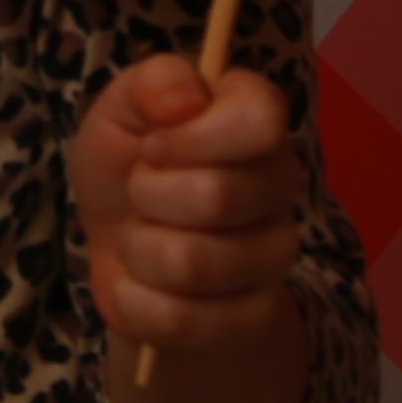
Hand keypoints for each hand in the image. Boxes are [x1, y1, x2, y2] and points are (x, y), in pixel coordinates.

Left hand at [73, 49, 304, 374]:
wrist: (120, 245)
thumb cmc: (126, 163)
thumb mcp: (120, 108)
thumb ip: (152, 83)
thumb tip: (185, 100)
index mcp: (257, 120)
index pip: (260, 119)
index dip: (192, 136)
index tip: (152, 145)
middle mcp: (281, 184)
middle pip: (214, 196)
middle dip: (146, 195)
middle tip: (140, 191)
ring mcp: (275, 256)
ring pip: (191, 263)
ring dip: (138, 250)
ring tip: (139, 237)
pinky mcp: (254, 317)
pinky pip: (182, 319)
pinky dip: (137, 303)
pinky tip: (140, 285)